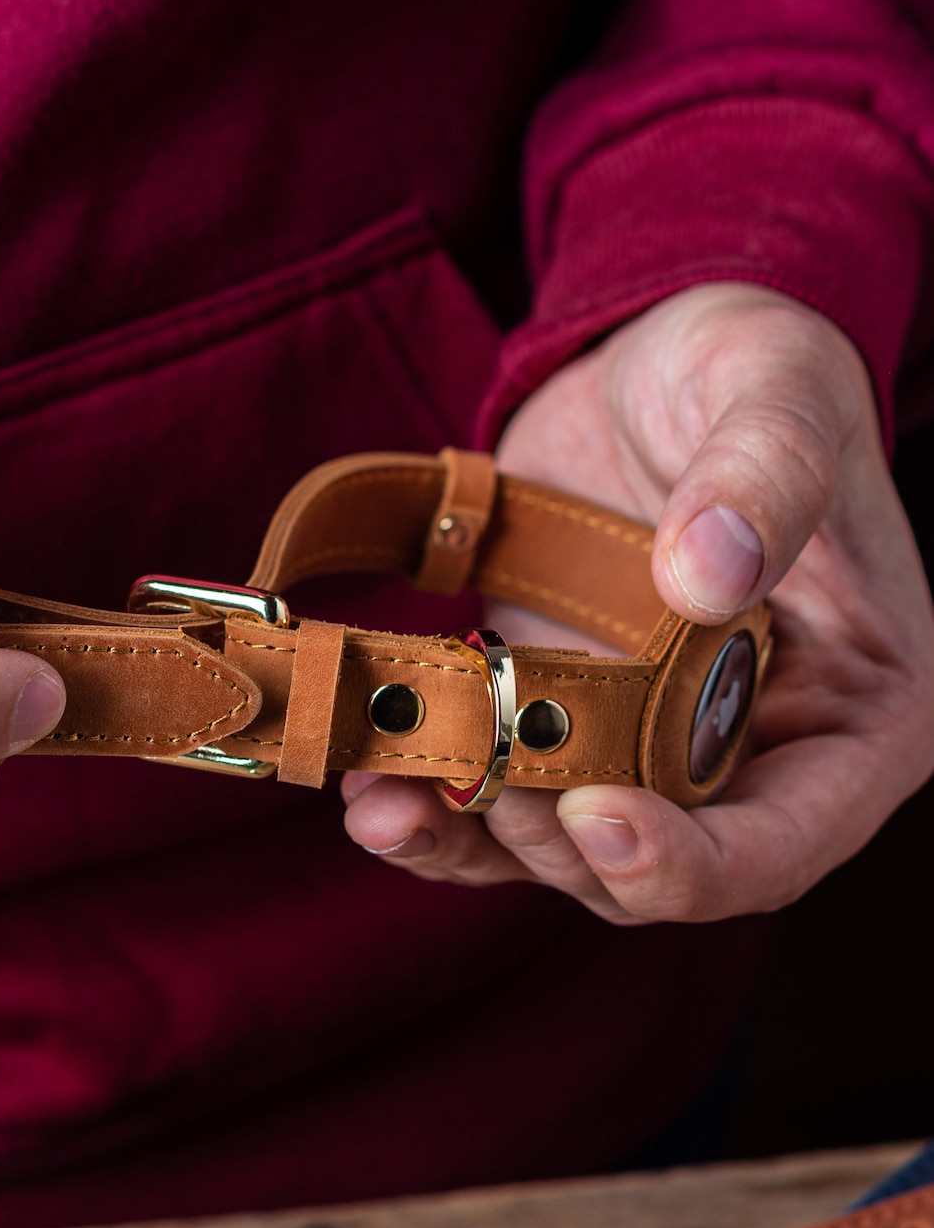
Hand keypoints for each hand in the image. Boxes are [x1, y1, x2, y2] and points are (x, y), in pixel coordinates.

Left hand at [343, 283, 933, 922]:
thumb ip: (764, 474)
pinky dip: (437, 806)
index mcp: (857, 711)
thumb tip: (710, 574)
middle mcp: (755, 753)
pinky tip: (371, 788)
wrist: (647, 360)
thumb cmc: (746, 366)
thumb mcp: (774, 386)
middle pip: (658, 867)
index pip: (785, 842)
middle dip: (558, 845)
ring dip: (472, 841)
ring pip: (562, 853)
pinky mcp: (559, 719)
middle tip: (477, 774)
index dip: (694, 861)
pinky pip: (501, 795)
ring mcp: (647, 744)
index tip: (595, 814)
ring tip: (384, 803)